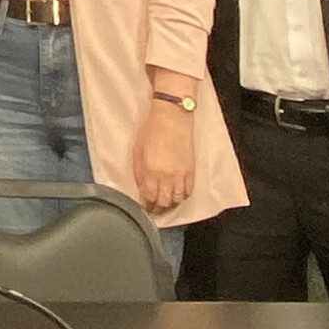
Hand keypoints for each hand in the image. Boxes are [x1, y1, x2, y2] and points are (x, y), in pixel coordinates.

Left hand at [132, 98, 195, 216]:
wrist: (172, 118)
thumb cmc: (151, 130)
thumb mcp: (137, 151)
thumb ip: (139, 172)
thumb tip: (141, 188)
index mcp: (151, 172)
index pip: (149, 198)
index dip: (146, 206)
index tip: (144, 207)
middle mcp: (166, 177)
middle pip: (163, 203)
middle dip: (158, 209)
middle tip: (154, 211)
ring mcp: (181, 175)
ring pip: (177, 200)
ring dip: (170, 205)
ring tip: (165, 206)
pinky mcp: (191, 170)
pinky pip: (188, 191)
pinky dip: (183, 197)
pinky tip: (178, 196)